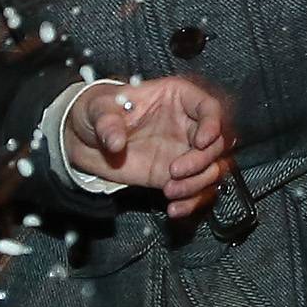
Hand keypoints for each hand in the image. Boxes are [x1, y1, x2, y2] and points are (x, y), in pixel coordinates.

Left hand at [64, 75, 235, 219]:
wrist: (88, 138)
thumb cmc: (99, 110)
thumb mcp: (98, 108)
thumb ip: (107, 123)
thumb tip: (115, 142)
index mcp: (177, 97)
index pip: (209, 107)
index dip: (212, 124)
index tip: (201, 142)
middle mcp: (188, 124)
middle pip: (218, 143)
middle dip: (202, 161)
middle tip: (175, 171)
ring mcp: (185, 151)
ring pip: (213, 169)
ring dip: (198, 185)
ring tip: (170, 190)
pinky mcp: (177, 176)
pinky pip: (198, 191)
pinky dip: (191, 203)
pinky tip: (175, 209)